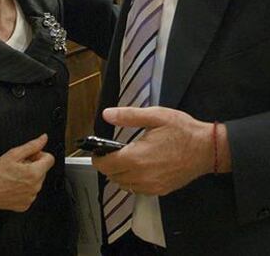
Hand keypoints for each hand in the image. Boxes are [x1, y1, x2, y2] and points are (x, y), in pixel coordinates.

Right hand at [0, 134, 54, 211]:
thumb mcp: (13, 154)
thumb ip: (32, 145)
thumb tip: (44, 138)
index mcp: (34, 173)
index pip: (50, 159)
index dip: (40, 154)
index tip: (30, 156)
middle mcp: (35, 187)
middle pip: (43, 170)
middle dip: (33, 165)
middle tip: (18, 165)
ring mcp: (30, 198)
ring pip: (37, 182)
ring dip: (29, 177)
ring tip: (13, 176)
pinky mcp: (25, 205)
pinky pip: (30, 193)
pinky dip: (24, 188)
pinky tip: (13, 185)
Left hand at [92, 107, 229, 195]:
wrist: (207, 149)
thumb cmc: (182, 130)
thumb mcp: (155, 116)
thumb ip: (128, 116)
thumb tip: (106, 114)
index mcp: (136, 157)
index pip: (106, 165)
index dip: (98, 158)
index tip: (98, 150)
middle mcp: (141, 176)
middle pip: (113, 177)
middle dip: (108, 165)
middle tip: (111, 151)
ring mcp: (152, 186)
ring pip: (124, 185)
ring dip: (119, 174)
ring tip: (125, 158)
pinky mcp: (161, 191)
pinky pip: (138, 190)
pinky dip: (132, 181)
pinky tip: (139, 168)